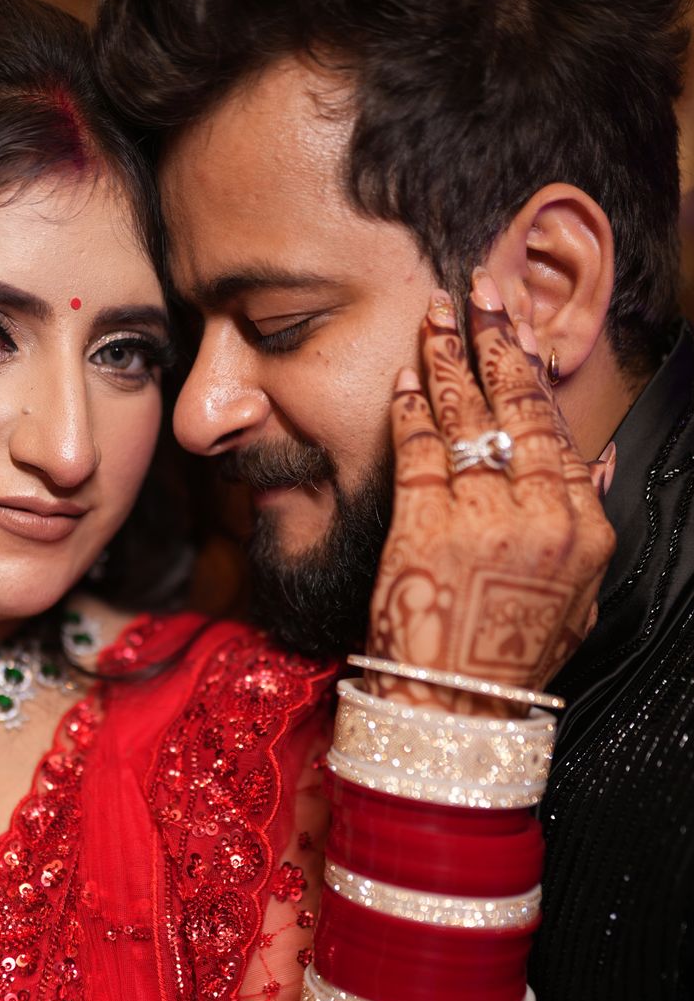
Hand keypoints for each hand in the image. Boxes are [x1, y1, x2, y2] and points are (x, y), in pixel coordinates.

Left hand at [365, 269, 616, 711]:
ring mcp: (483, 519)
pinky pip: (420, 451)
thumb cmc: (509, 662)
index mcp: (582, 532)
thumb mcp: (576, 602)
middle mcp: (540, 516)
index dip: (536, 376)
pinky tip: (406, 377)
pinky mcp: (425, 528)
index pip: (558, 434)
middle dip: (500, 340)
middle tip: (484, 289)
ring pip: (468, 418)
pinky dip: (412, 410)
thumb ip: (587, 528)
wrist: (456, 711)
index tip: (522, 335)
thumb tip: (594, 465)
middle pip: (519, 409)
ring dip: (450, 357)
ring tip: (438, 312)